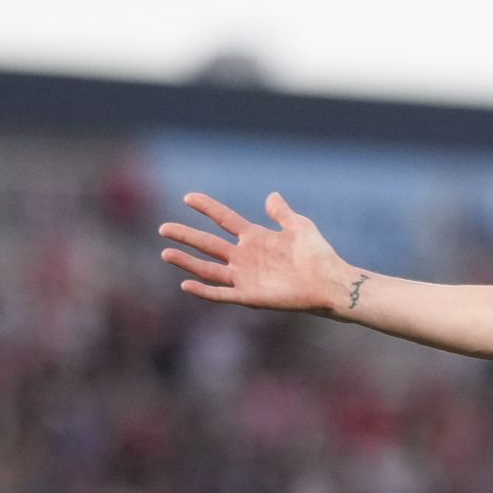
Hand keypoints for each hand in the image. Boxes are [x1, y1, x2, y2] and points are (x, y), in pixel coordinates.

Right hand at [157, 191, 358, 314]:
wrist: (330, 282)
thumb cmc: (318, 255)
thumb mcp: (299, 226)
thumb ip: (282, 212)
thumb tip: (271, 196)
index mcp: (255, 238)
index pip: (224, 219)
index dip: (207, 208)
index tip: (188, 197)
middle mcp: (245, 257)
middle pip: (208, 244)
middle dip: (185, 235)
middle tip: (163, 228)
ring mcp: (246, 277)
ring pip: (208, 269)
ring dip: (187, 262)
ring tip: (166, 253)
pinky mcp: (250, 296)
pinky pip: (222, 294)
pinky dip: (204, 291)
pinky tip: (185, 285)